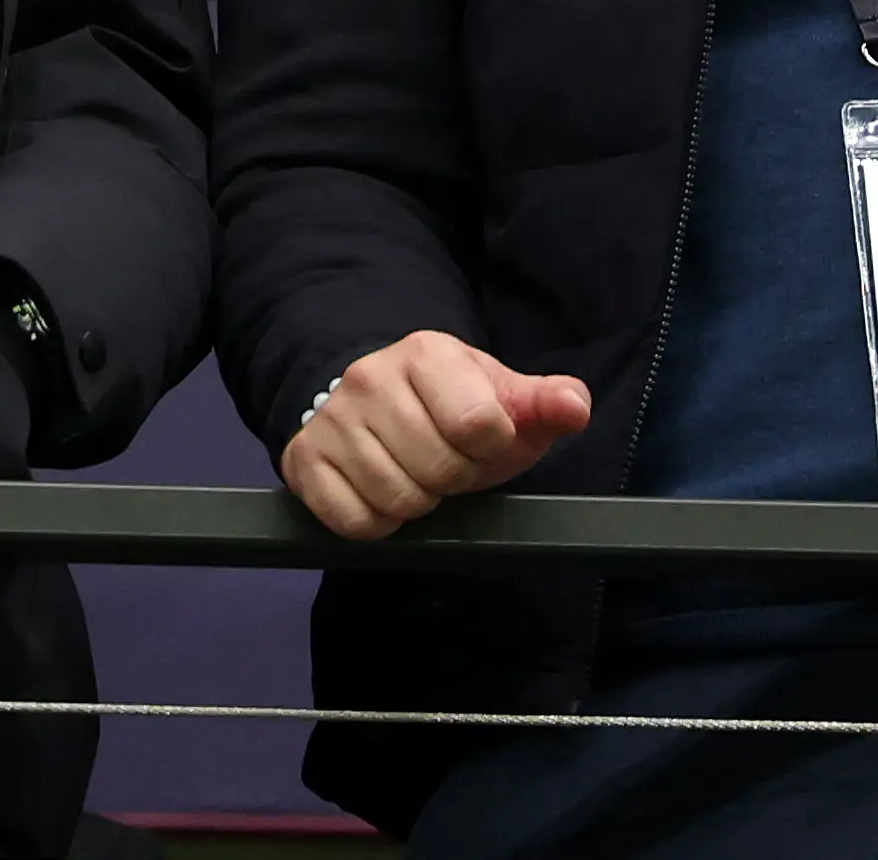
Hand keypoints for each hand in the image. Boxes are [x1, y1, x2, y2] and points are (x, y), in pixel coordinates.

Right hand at [279, 331, 593, 540]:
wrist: (375, 404)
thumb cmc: (451, 407)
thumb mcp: (502, 399)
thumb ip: (545, 403)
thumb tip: (575, 406)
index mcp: (426, 353)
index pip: (479, 425)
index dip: (489, 448)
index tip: (479, 440)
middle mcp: (369, 377)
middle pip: (438, 470)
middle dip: (453, 479)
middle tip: (444, 462)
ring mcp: (331, 419)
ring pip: (396, 499)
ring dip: (417, 502)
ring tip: (414, 474)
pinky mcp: (303, 460)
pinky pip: (353, 522)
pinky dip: (377, 523)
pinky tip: (381, 493)